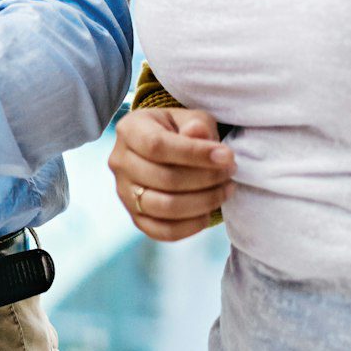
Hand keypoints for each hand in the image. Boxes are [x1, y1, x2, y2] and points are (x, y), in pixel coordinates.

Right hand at [109, 106, 235, 241]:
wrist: (165, 150)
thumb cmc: (180, 130)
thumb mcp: (189, 118)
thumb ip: (195, 124)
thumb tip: (198, 133)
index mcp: (129, 130)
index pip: (156, 146)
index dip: (194, 154)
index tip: (227, 156)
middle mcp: (119, 162)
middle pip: (163, 178)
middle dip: (206, 178)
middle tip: (230, 172)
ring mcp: (124, 192)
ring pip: (165, 207)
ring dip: (203, 202)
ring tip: (225, 190)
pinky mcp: (136, 217)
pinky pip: (163, 231)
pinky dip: (191, 226)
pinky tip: (209, 211)